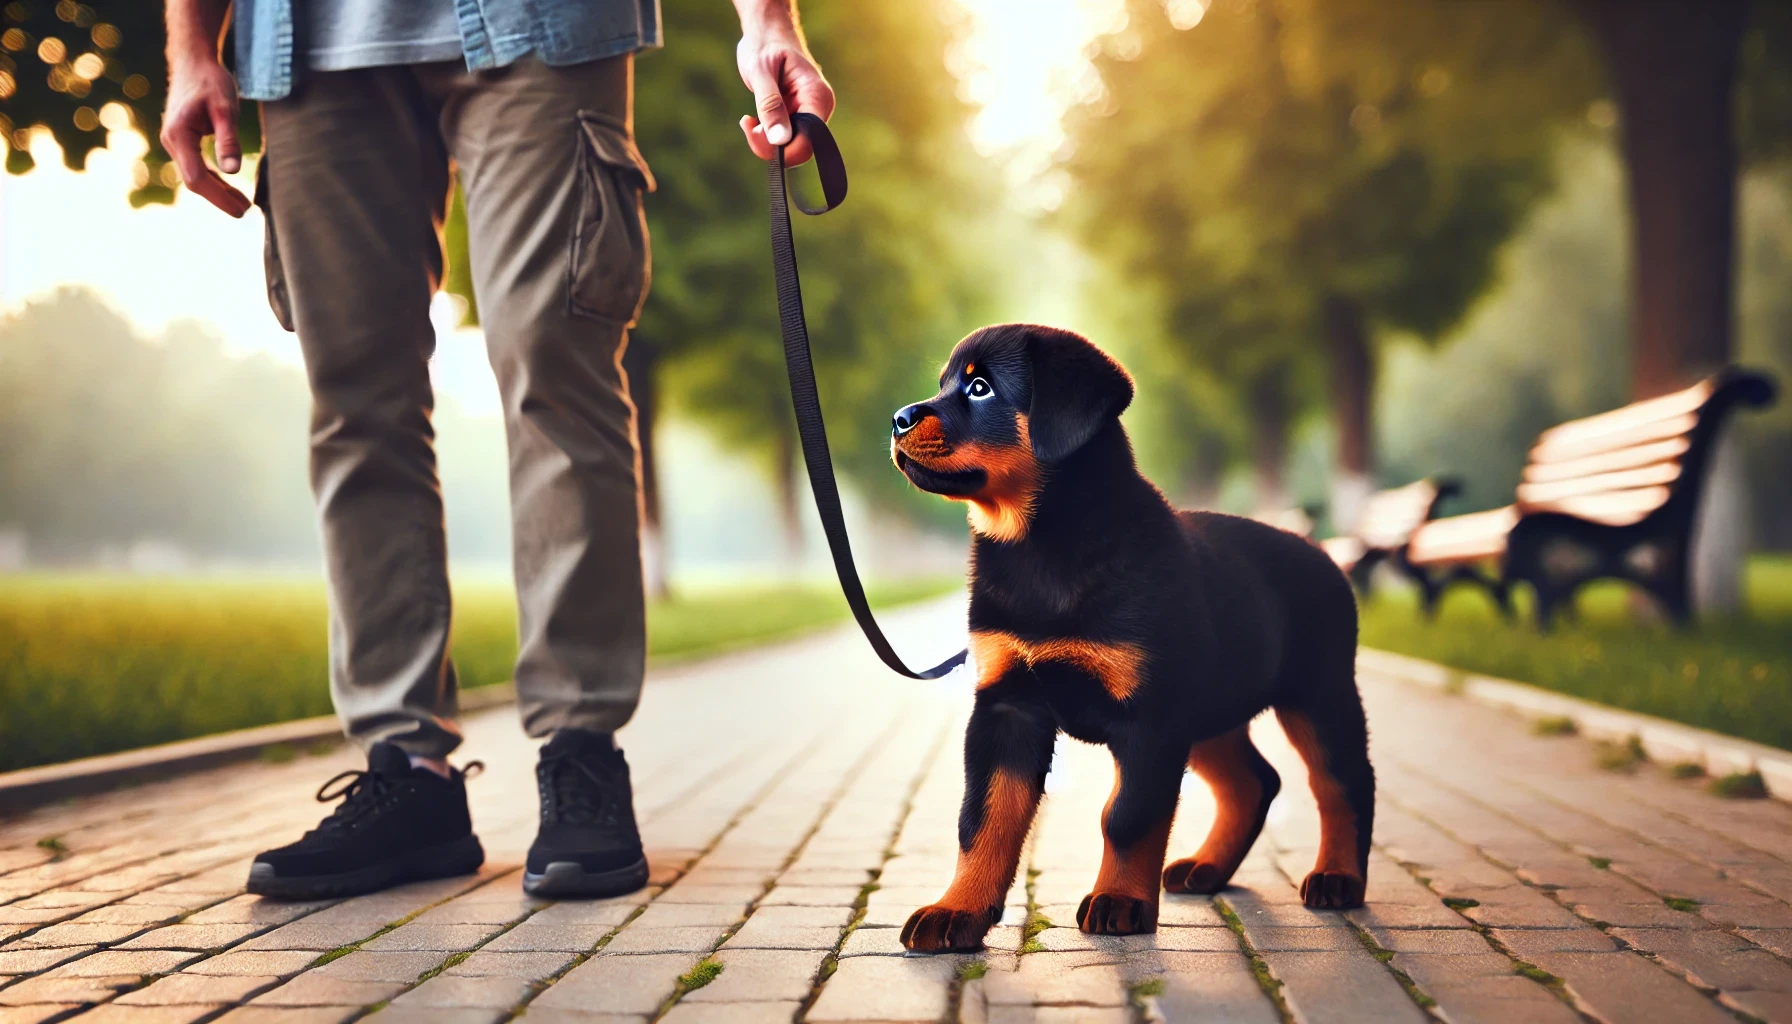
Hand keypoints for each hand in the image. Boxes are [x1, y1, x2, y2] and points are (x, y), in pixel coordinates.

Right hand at [160, 57, 250, 216]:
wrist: (192, 62)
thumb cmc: (210, 81)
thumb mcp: (225, 108)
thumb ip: (228, 139)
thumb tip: (232, 171)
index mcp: (179, 135)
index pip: (196, 177)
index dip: (218, 197)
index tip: (240, 210)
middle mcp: (172, 141)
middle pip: (195, 180)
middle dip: (220, 197)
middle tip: (245, 211)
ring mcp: (175, 142)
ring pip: (195, 175)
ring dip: (218, 190)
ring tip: (243, 203)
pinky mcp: (182, 140)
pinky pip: (196, 165)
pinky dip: (214, 178)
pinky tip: (230, 185)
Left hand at [736, 21, 834, 164]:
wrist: (767, 32)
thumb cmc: (765, 45)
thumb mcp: (761, 73)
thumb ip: (770, 105)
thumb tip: (779, 140)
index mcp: (817, 96)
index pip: (808, 142)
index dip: (783, 149)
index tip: (754, 132)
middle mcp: (819, 108)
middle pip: (800, 148)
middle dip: (771, 145)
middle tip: (748, 124)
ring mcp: (809, 114)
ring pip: (790, 146)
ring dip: (765, 140)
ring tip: (748, 120)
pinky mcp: (798, 117)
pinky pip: (784, 138)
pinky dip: (766, 135)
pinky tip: (753, 120)